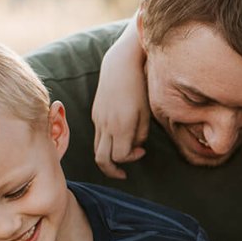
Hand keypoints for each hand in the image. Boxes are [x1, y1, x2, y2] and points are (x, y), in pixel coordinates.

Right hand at [92, 16, 149, 178]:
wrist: (120, 66)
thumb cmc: (139, 88)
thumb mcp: (146, 113)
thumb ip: (141, 134)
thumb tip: (135, 148)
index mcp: (120, 126)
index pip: (120, 156)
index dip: (131, 159)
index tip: (143, 151)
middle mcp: (105, 125)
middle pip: (101, 159)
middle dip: (112, 171)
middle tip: (123, 174)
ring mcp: (98, 119)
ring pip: (96, 149)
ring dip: (108, 158)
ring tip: (120, 159)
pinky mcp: (95, 114)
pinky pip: (97, 136)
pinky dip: (106, 144)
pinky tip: (119, 138)